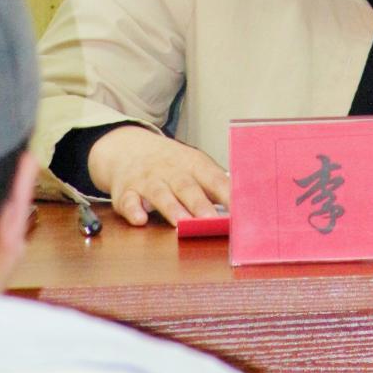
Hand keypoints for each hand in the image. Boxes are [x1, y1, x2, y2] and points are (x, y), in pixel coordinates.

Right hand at [87, 125, 230, 226]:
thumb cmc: (171, 164)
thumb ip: (215, 185)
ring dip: (171, 209)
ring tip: (182, 224)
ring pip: (160, 194)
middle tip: (213, 223)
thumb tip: (246, 206)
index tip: (241, 211)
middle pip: (187, 187)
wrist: (129, 148)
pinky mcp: (126, 192)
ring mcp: (148, 180)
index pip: (214, 178)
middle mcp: (171, 170)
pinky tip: (140, 219)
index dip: (228, 194)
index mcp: (193, 164)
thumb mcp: (194, 166)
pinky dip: (133, 210)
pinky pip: (128, 201)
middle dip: (200, 205)